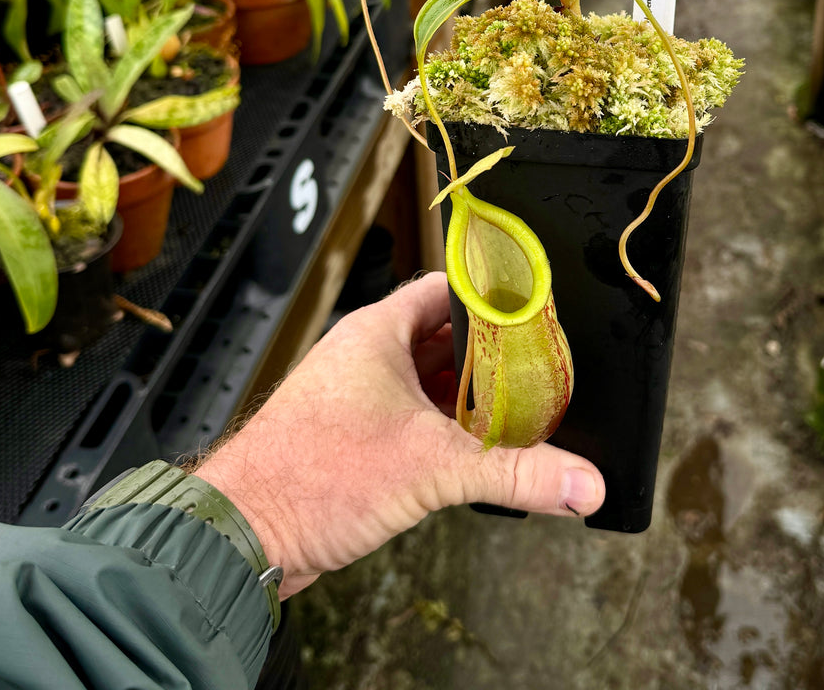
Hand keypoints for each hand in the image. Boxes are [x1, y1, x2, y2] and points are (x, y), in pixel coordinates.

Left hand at [197, 272, 604, 596]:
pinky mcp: (355, 437)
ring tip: (517, 412)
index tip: (536, 310)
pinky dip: (445, 431)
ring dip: (469, 399)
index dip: (493, 297)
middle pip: (446, 339)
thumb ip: (514, 472)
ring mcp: (359, 396)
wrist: (242, 534)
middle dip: (492, 358)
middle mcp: (367, 356)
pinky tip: (474, 454)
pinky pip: (414, 419)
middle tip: (539, 370)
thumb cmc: (307, 475)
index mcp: (378, 332)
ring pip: (430, 382)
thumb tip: (581, 481)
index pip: (448, 289)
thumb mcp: (431, 466)